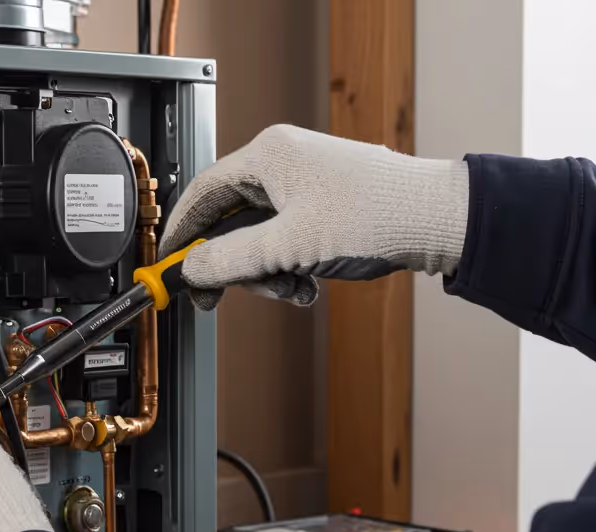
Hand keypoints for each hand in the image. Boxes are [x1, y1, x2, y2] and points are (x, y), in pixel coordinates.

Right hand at [161, 124, 470, 309]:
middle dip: (233, 264)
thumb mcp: (288, 246)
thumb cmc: (377, 215)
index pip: (202, 193)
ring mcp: (306, 183)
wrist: (441, 221)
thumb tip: (190, 269)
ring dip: (267, 271)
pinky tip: (309, 284)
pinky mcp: (325, 205)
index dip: (181, 234)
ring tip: (291, 288)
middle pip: (230, 220)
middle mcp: (284, 162)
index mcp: (268, 156)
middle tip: (223, 295)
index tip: (170, 266)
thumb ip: (230, 260)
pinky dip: (290, 267)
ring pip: (259, 236)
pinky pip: (286, 239)